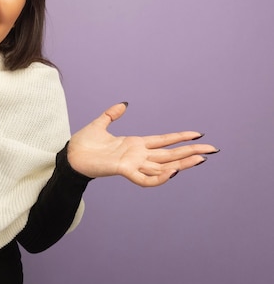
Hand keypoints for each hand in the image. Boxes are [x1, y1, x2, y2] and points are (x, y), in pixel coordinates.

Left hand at [67, 103, 217, 186]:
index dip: (180, 138)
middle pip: (169, 154)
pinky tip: (173, 171)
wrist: (70, 156)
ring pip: (163, 166)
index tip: (197, 134)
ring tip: (200, 159)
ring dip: (182, 164)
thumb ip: (112, 114)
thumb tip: (123, 104)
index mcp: (134, 145)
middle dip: (190, 152)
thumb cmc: (83, 144)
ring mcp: (132, 164)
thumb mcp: (100, 124)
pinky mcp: (124, 170)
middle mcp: (137, 156)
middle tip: (212, 150)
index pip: (163, 141)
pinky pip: (145, 179)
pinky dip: (159, 177)